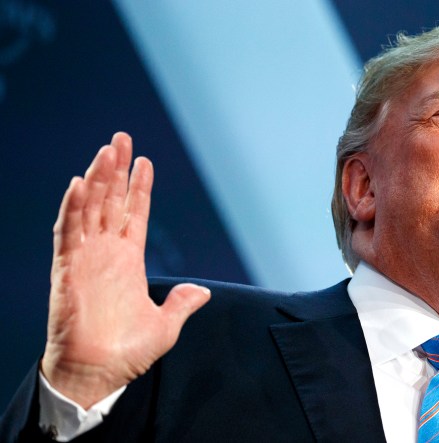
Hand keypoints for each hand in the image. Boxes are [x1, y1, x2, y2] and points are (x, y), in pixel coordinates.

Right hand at [40, 132, 210, 408]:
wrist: (98, 376)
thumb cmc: (127, 354)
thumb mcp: (165, 326)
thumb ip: (181, 304)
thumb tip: (202, 292)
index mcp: (129, 262)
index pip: (134, 214)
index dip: (140, 188)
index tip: (145, 161)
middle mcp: (106, 254)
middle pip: (111, 201)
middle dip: (116, 169)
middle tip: (122, 137)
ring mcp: (86, 259)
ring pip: (90, 208)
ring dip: (98, 178)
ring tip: (107, 149)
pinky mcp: (67, 270)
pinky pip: (67, 233)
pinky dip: (73, 208)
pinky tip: (80, 183)